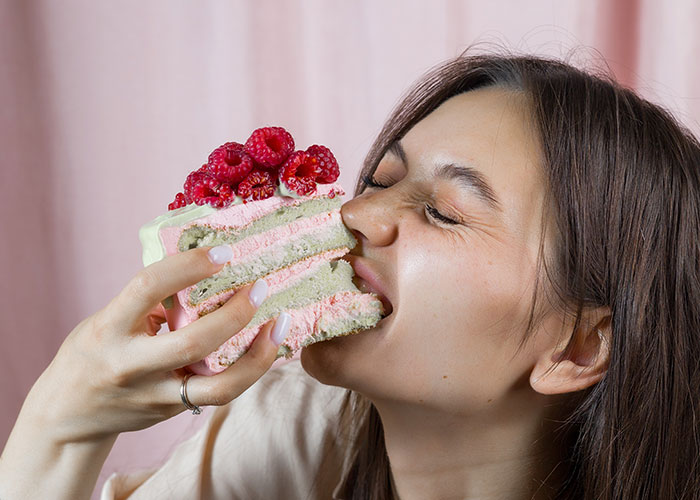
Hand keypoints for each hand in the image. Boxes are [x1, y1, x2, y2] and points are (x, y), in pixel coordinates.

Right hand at [21, 246, 285, 444]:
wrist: (69, 415)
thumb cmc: (92, 353)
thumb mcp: (108, 318)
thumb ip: (149, 300)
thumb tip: (200, 269)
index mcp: (109, 328)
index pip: (149, 287)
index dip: (189, 266)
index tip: (223, 252)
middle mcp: (132, 366)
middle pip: (193, 343)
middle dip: (235, 314)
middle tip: (259, 288)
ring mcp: (155, 395)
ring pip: (218, 387)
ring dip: (257, 356)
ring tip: (279, 326)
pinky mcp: (173, 411)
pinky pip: (219, 393)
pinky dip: (248, 370)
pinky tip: (265, 347)